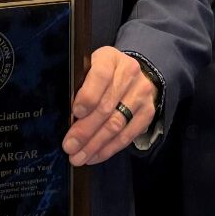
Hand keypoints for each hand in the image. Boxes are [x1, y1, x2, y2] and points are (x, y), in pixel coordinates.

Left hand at [61, 46, 156, 166]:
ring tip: (79, 156)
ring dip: (95, 145)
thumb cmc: (101, 74)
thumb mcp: (89, 69)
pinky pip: (127, 135)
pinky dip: (109, 149)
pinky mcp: (148, 112)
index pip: (100, 75)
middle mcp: (129, 73)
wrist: (131, 73)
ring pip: (116, 124)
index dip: (88, 96)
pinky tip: (95, 156)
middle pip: (106, 106)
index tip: (75, 113)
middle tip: (70, 146)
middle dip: (85, 131)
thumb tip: (66, 115)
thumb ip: (79, 85)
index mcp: (110, 58)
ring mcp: (141, 94)